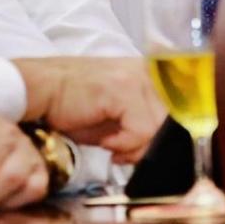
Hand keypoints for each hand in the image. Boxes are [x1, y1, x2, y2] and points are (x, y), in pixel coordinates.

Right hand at [12, 56, 164, 163]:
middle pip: (173, 124)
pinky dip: (122, 145)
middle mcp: (149, 71)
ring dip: (133, 147)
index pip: (183, 111)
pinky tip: (104, 143)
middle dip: (148, 147)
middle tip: (121, 152)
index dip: (167, 138)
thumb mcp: (117, 117)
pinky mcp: (124, 89)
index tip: (144, 150)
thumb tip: (162, 150)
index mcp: (152, 73)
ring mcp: (138, 77)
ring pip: (159, 130)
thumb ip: (144, 126)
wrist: (41, 92)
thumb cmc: (74, 105)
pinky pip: (140, 131)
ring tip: (110, 146)